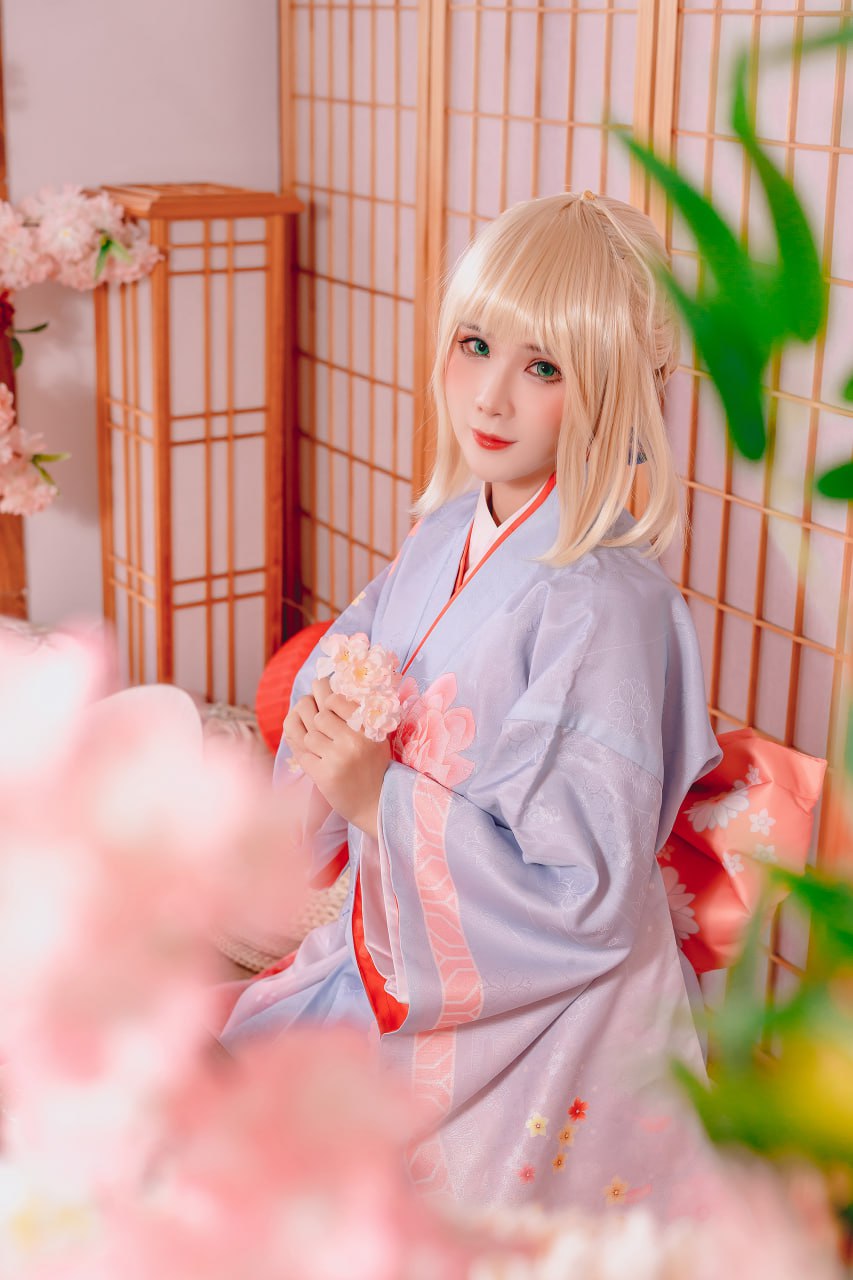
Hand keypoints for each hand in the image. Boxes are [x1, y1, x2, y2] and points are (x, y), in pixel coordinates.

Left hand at [283, 677, 389, 838]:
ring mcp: (338, 760)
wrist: (375, 804)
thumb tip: (324, 686)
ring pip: (308, 735)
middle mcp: (354, 742)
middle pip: (319, 716)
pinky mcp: (324, 776)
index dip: (325, 695)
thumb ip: (356, 716)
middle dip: (312, 714)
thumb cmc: (374, 767)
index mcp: (369, 728)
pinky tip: (307, 749)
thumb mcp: (376, 738)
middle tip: (310, 709)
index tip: (323, 694)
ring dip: (308, 736)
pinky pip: (302, 754)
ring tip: (313, 736)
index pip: (336, 700)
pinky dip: (302, 751)